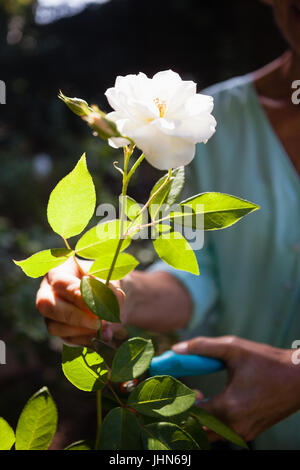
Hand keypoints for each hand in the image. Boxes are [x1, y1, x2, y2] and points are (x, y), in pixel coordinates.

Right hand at [36, 258, 124, 345]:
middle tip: (98, 322)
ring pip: (54, 327)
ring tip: (104, 329)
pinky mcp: (59, 330)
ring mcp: (50, 313)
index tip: (96, 304)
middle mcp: (48, 291)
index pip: (60, 283)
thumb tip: (112, 302)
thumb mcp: (110, 279)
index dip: (77, 295)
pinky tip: (101, 336)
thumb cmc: (106, 282)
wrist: (110, 298)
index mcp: (58, 271)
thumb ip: (110, 289)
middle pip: (47, 305)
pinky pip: (66, 340)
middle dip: (75, 317)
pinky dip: (85, 340)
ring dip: (81, 331)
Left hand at [172, 336, 299, 441]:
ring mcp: (243, 432)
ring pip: (209, 434)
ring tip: (204, 398)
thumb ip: (202, 347)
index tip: (186, 385)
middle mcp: (235, 425)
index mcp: (229, 407)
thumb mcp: (234, 348)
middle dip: (188, 410)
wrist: (298, 378)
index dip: (183, 399)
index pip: (190, 413)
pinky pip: (222, 434)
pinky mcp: (249, 433)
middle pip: (197, 427)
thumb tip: (176, 349)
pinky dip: (213, 423)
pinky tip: (217, 403)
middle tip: (195, 392)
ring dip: (200, 419)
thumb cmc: (267, 361)